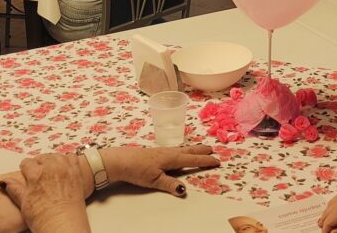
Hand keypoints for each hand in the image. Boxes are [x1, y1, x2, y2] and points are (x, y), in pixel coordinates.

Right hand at [3, 154, 90, 232]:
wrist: (63, 225)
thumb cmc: (44, 217)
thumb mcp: (24, 204)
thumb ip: (15, 189)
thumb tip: (4, 182)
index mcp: (36, 174)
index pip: (27, 162)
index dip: (25, 168)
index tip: (25, 172)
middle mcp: (52, 168)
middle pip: (42, 157)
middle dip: (38, 164)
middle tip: (37, 173)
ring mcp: (66, 169)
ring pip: (57, 156)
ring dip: (52, 160)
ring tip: (50, 169)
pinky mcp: (77, 173)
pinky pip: (73, 158)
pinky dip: (68, 160)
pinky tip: (65, 167)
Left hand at [101, 144, 219, 196]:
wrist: (119, 160)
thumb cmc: (137, 169)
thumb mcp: (154, 180)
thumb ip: (169, 184)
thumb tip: (184, 189)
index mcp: (171, 158)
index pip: (192, 159)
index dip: (205, 161)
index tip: (217, 160)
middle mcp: (168, 152)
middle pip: (188, 150)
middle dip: (201, 151)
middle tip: (213, 149)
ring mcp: (161, 151)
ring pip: (181, 149)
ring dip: (192, 149)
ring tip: (200, 149)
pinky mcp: (154, 153)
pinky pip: (174, 150)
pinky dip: (182, 150)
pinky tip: (178, 152)